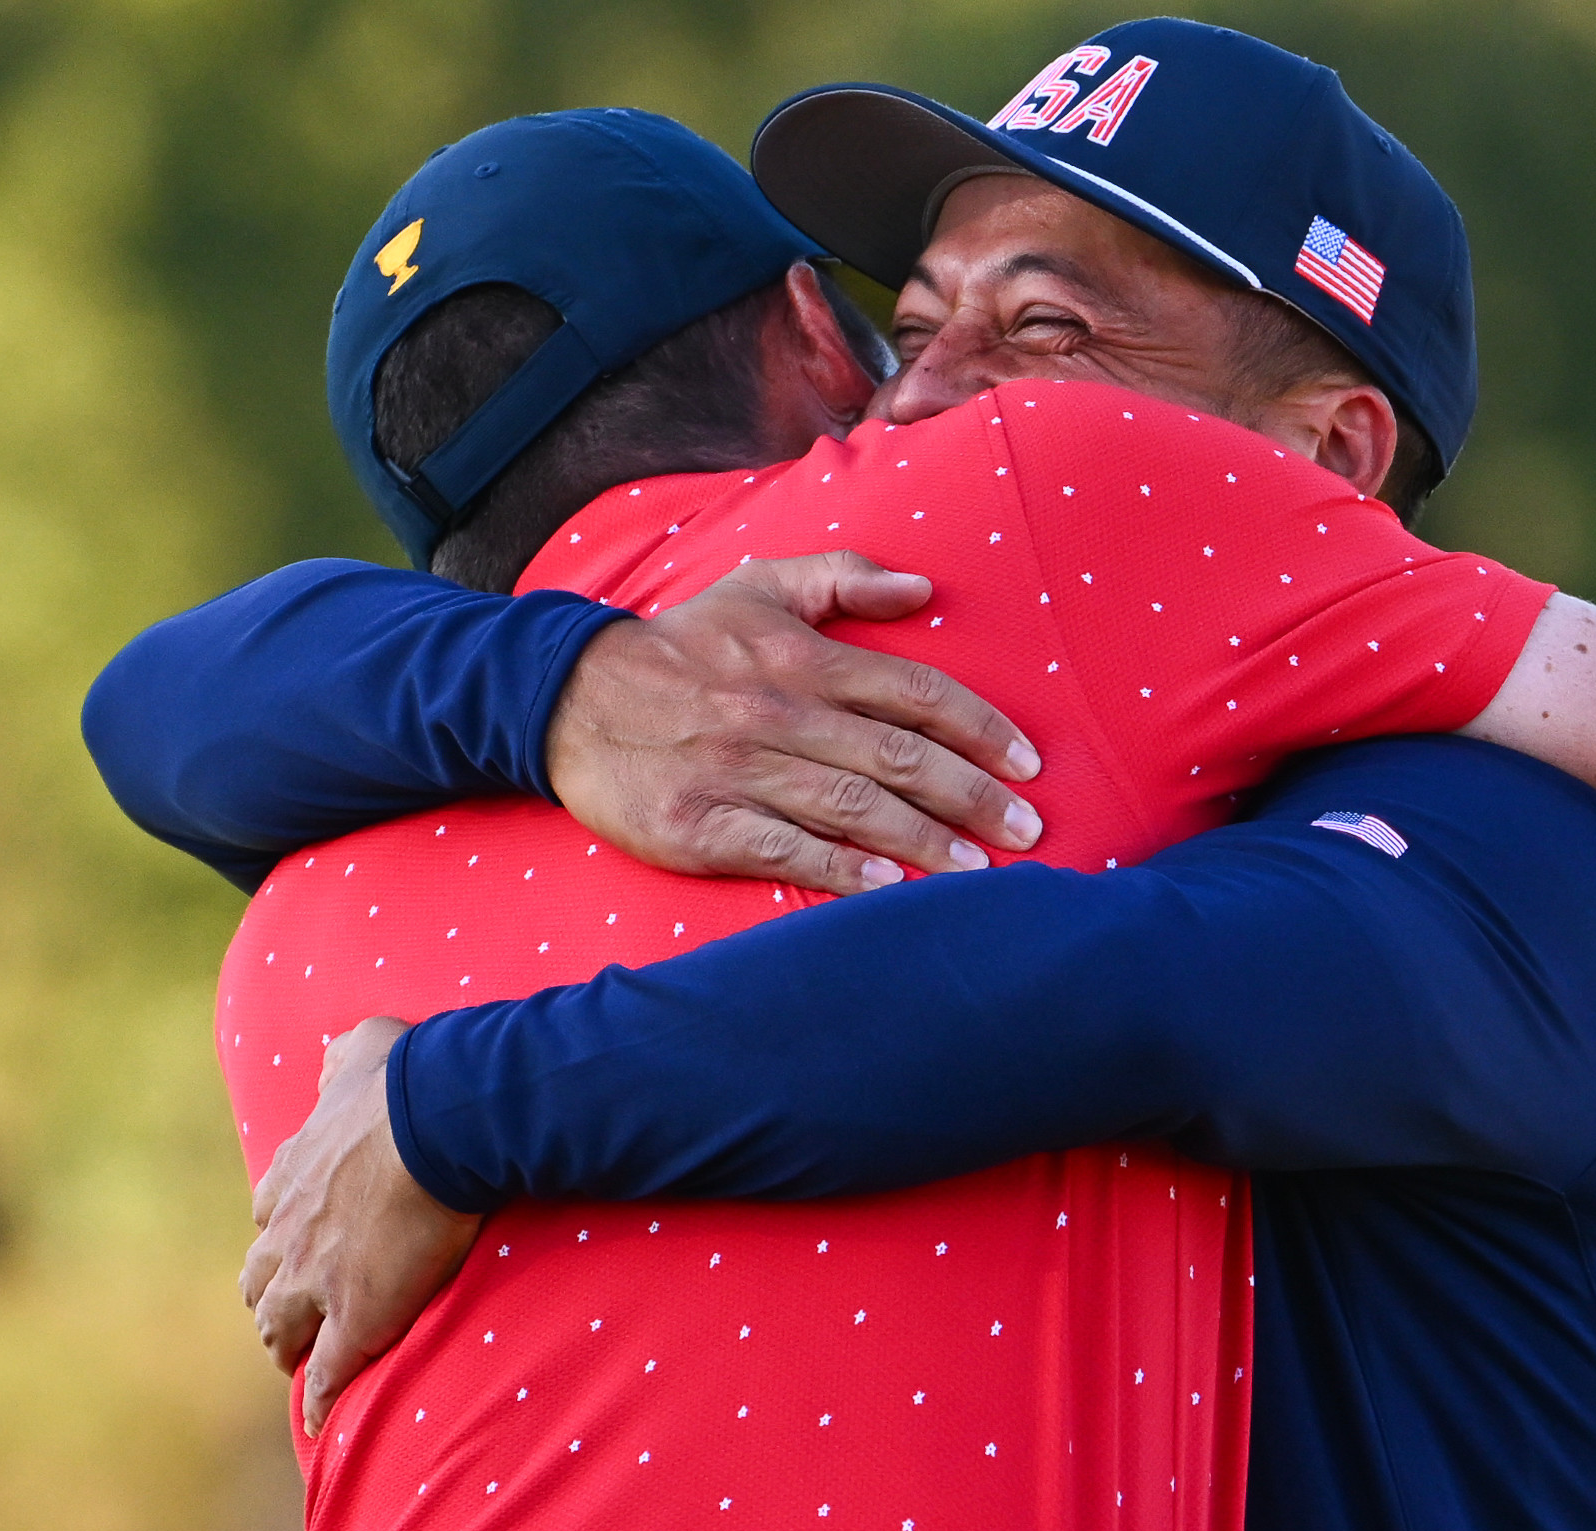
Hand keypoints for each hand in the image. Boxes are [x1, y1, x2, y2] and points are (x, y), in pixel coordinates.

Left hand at [243, 1019, 484, 1437]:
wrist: (432, 1123)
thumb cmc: (405, 1082)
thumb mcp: (361, 1051)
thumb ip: (344, 1059)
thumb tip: (339, 1056)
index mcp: (292, 1175)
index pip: (269, 1216)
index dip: (282, 1237)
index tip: (297, 1250)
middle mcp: (287, 1231)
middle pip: (260, 1280)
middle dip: (271, 1300)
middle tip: (288, 1318)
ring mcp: (314, 1281)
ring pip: (279, 1329)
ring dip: (286, 1346)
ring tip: (297, 1366)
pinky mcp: (351, 1321)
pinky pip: (325, 1375)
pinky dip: (319, 1401)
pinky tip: (321, 1422)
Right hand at [545, 552, 1044, 895]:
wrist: (568, 700)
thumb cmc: (679, 648)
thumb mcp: (755, 586)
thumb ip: (843, 576)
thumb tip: (923, 588)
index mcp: (800, 658)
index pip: (913, 691)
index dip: (979, 726)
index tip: (1027, 762)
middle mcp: (779, 713)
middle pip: (899, 757)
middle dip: (973, 796)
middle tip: (1028, 831)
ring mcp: (741, 774)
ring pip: (855, 809)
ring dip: (926, 843)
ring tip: (980, 871)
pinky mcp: (703, 827)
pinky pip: (787, 851)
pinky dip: (843, 871)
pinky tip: (889, 889)